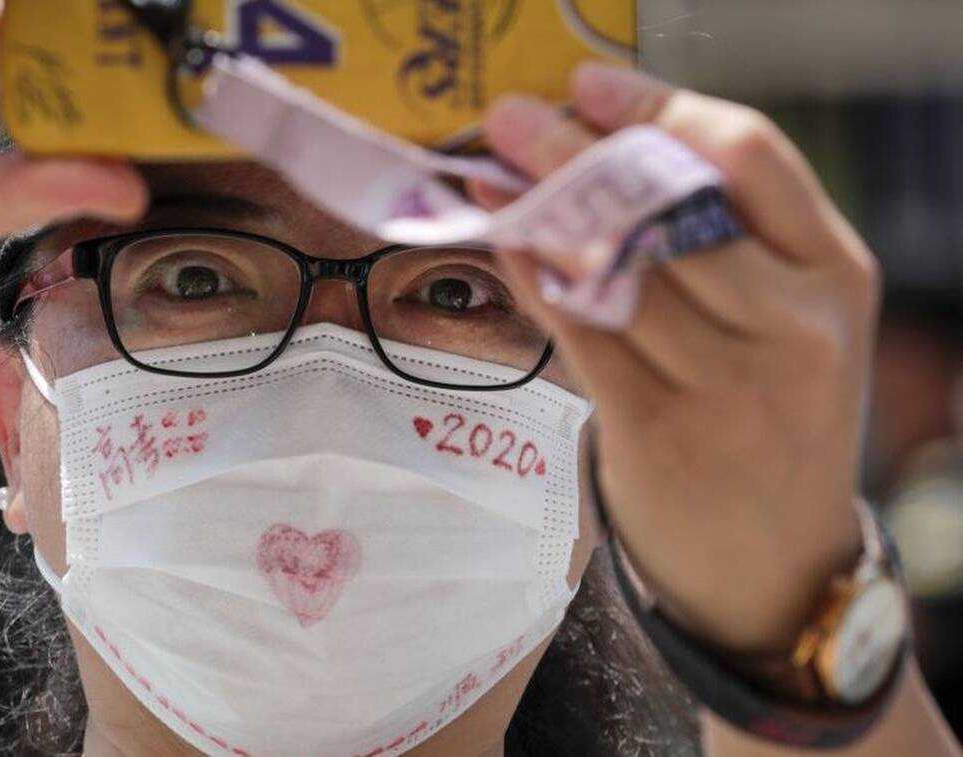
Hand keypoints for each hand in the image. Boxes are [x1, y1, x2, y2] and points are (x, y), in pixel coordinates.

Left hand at [478, 65, 876, 651]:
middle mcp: (793, 325)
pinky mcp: (659, 432)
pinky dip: (535, 277)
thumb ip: (732, 241)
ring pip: (613, 267)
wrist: (777, 563)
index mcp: (835, 275)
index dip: (659, 108)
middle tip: (508, 117)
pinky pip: (580, 332)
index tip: (589, 84)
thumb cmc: (774, 417)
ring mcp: (728, 384)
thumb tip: (612, 150)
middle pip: (666, 203)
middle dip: (572, 150)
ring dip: (538, 209)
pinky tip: (507, 243)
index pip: (748, 156)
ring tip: (489, 175)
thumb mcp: (793, 321)